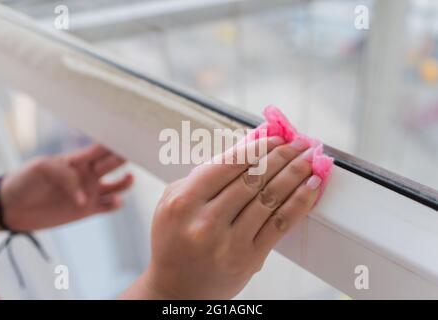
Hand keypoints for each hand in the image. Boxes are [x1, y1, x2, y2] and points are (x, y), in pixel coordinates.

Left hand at [0, 144, 133, 231]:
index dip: (116, 142)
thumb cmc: (25, 181)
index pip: (102, 149)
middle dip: (126, 157)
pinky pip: (109, 206)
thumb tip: (85, 195)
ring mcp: (90, 192)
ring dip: (126, 182)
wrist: (13, 207)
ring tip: (128, 178)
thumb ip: (66, 174)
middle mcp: (89, 174)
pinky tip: (116, 201)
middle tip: (139, 153)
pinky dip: (116, 204)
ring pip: (117, 185)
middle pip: (114, 163)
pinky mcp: (89, 210)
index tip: (131, 137)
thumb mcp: (42, 168)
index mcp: (78, 160)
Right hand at [121, 136, 321, 298]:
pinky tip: (311, 187)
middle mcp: (206, 221)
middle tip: (301, 144)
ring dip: (296, 174)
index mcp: (184, 202)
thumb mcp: (175, 201)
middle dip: (283, 156)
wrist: (175, 288)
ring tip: (311, 160)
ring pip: (270, 198)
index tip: (277, 137)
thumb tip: (247, 147)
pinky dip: (299, 202)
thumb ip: (204, 174)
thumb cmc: (173, 239)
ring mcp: (229, 243)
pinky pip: (280, 224)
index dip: (259, 146)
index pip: (229, 164)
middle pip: (254, 178)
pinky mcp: (248, 259)